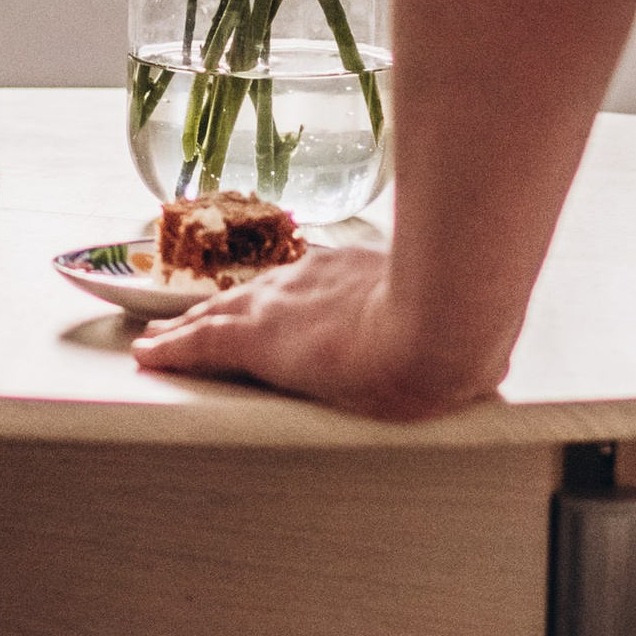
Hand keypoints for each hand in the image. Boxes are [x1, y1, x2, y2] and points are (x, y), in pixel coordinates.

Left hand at [133, 245, 510, 420]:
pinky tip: (149, 355)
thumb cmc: (462, 324)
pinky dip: (172, 349)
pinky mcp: (254, 336)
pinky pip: (199, 343)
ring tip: (162, 339)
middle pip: (254, 295)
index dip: (284, 299)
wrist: (444, 322)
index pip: (307, 287)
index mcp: (356, 274)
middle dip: (226, 308)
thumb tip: (486, 361)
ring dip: (190, 328)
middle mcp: (311, 280)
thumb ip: (461, 333)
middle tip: (196, 319)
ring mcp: (279, 305)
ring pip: (218, 315)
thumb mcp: (460, 322)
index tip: (276, 307)